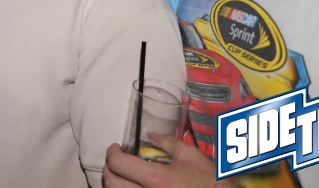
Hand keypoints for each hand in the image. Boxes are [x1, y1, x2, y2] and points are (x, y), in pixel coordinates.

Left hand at [103, 137, 237, 187]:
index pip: (118, 164)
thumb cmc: (209, 181)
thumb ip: (167, 143)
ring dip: (115, 183)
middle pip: (110, 183)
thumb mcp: (190, 156)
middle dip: (109, 169)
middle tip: (116, 161)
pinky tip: (133, 186)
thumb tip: (151, 136)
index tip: (116, 149)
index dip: (112, 153)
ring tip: (123, 175)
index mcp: (155, 179)